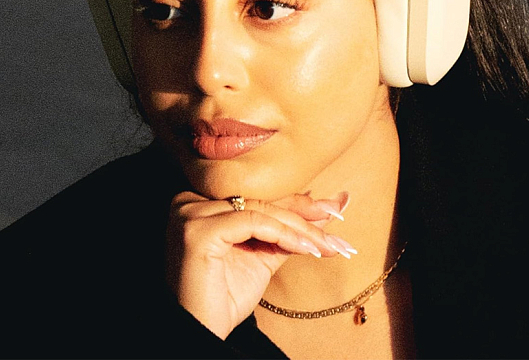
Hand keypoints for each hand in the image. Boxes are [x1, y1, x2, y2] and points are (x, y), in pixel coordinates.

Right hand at [166, 191, 352, 339]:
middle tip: (340, 222)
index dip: (298, 204)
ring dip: (300, 229)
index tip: (335, 209)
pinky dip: (283, 234)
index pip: (258, 197)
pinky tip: (307, 249)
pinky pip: (252, 223)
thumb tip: (328, 207)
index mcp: (201, 202)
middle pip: (260, 202)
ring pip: (260, 211)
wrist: (201, 332)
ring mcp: (189, 212)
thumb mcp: (263, 255)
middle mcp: (189, 200)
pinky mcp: (196, 230)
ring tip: (328, 246)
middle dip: (305, 215)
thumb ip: (288, 230)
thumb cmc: (225, 296)